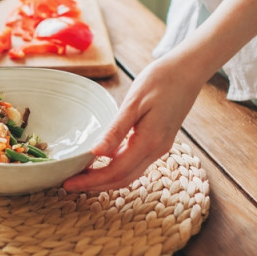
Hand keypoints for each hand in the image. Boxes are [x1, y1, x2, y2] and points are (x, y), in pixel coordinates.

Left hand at [62, 56, 204, 191]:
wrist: (188, 70)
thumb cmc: (161, 80)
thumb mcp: (134, 103)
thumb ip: (116, 131)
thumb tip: (96, 152)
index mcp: (149, 142)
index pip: (115, 172)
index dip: (91, 181)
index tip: (69, 183)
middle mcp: (156, 150)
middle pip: (122, 179)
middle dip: (95, 185)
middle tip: (69, 184)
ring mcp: (160, 147)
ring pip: (130, 173)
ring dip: (106, 178)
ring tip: (82, 173)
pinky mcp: (160, 141)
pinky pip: (136, 161)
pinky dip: (117, 165)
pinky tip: (101, 158)